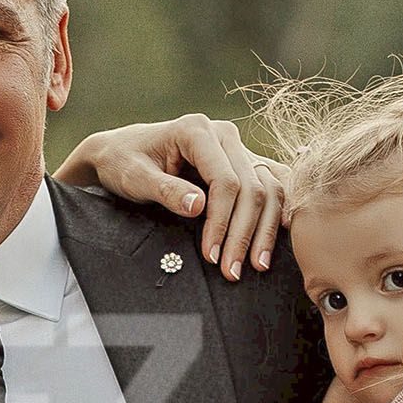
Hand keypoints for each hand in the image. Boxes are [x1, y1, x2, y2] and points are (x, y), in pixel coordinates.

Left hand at [51, 114, 288, 278]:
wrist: (122, 149)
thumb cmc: (124, 162)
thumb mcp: (136, 178)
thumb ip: (166, 190)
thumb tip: (198, 207)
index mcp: (196, 131)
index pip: (225, 180)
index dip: (222, 222)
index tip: (211, 255)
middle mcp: (223, 134)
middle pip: (251, 187)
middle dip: (243, 233)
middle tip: (232, 272)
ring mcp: (236, 147)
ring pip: (267, 187)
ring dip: (265, 229)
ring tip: (256, 265)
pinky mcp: (241, 162)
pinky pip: (270, 184)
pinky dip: (276, 211)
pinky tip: (280, 237)